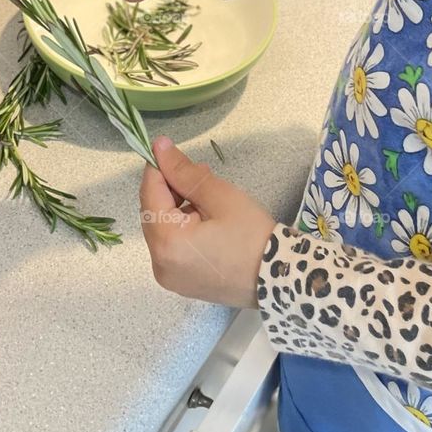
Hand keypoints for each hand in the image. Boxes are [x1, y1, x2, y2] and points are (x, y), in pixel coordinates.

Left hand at [139, 136, 276, 307]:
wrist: (282, 280)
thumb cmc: (253, 236)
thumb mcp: (221, 197)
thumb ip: (185, 172)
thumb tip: (159, 147)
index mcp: (167, 243)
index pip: (149, 193)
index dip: (158, 167)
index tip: (168, 147)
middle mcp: (159, 264)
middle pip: (152, 212)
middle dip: (171, 188)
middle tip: (201, 174)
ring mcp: (169, 277)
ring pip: (161, 228)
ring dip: (178, 207)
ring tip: (209, 197)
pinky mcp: (181, 283)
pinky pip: (172, 246)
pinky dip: (182, 228)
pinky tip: (206, 219)